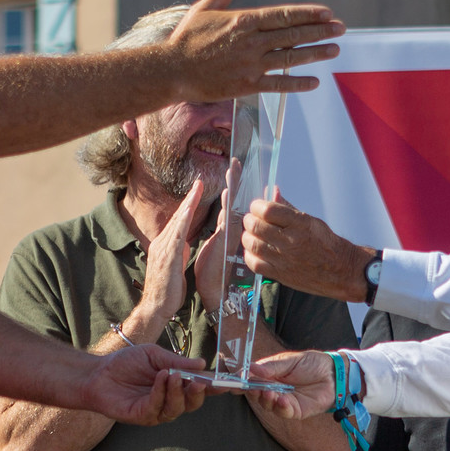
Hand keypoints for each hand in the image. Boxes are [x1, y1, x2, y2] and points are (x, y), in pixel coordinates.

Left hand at [83, 343, 207, 424]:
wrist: (98, 372)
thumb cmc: (125, 363)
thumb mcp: (154, 355)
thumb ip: (176, 361)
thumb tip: (202, 364)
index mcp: (177, 385)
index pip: (202, 388)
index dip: (218, 388)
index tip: (235, 384)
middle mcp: (170, 401)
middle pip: (193, 403)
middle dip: (200, 394)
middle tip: (201, 382)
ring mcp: (156, 411)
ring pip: (177, 408)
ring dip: (178, 391)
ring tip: (173, 375)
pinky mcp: (142, 416)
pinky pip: (157, 407)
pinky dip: (161, 392)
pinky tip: (160, 378)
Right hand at [130, 180, 209, 338]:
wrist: (156, 307)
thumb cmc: (167, 291)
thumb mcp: (175, 267)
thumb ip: (178, 253)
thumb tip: (184, 243)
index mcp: (165, 246)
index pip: (178, 222)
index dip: (187, 206)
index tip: (197, 193)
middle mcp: (161, 243)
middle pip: (177, 216)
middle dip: (189, 198)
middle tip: (199, 182)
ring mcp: (162, 248)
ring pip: (177, 221)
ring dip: (188, 204)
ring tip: (197, 189)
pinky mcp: (167, 256)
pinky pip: (176, 234)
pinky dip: (183, 220)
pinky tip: (189, 210)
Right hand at [166, 0, 343, 98]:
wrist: (171, 71)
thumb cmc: (187, 39)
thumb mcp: (204, 9)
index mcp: (243, 20)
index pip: (283, 15)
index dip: (308, 14)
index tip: (327, 13)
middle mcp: (251, 42)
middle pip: (293, 34)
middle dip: (320, 31)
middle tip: (341, 28)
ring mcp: (250, 65)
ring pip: (290, 58)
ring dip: (316, 54)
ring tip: (335, 50)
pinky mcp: (246, 85)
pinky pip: (278, 84)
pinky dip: (297, 83)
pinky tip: (314, 81)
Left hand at [191, 171, 236, 312]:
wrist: (213, 289)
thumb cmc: (213, 269)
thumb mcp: (216, 244)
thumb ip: (222, 230)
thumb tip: (224, 218)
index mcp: (226, 228)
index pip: (230, 201)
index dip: (232, 184)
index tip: (233, 168)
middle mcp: (230, 228)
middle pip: (235, 198)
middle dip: (236, 180)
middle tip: (237, 161)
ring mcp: (229, 234)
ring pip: (232, 204)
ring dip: (233, 186)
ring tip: (234, 169)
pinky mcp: (225, 240)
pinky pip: (228, 218)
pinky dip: (229, 204)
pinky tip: (228, 192)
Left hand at [242, 192, 374, 301]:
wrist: (340, 270)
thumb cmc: (325, 243)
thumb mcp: (309, 220)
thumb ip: (287, 207)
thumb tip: (273, 191)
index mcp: (300, 224)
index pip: (268, 210)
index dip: (257, 206)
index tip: (257, 207)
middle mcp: (291, 241)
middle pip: (256, 226)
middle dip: (249, 220)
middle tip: (252, 220)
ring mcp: (284, 259)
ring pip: (252, 244)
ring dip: (247, 236)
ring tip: (252, 234)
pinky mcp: (280, 274)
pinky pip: (254, 263)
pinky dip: (249, 254)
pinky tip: (254, 250)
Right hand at [245, 350, 336, 418]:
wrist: (334, 373)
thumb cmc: (313, 364)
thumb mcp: (290, 360)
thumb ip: (271, 367)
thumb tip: (251, 369)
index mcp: (269, 375)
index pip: (249, 380)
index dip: (237, 383)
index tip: (226, 385)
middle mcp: (273, 389)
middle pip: (255, 394)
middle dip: (252, 391)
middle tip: (253, 387)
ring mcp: (283, 400)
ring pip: (267, 404)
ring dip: (266, 399)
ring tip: (270, 392)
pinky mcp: (295, 411)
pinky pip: (284, 411)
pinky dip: (281, 407)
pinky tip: (282, 399)